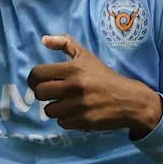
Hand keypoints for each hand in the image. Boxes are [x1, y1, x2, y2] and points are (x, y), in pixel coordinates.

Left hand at [27, 35, 162, 133]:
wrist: (129, 100)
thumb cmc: (104, 77)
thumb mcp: (86, 56)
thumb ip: (65, 44)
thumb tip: (43, 40)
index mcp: (73, 69)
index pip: (38, 74)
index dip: (33, 79)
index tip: (37, 82)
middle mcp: (74, 86)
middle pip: (40, 93)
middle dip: (42, 94)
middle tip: (51, 94)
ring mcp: (78, 105)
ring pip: (49, 110)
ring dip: (54, 108)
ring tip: (65, 104)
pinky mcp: (83, 121)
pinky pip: (61, 123)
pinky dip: (66, 119)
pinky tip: (75, 113)